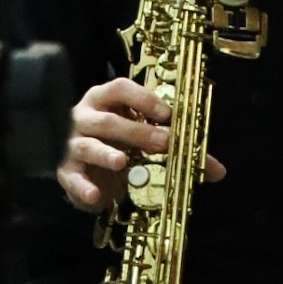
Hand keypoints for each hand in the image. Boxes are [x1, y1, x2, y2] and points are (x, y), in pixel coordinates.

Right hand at [58, 76, 225, 212]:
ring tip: (122, 162)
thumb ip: (178, 151)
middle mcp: (85, 116)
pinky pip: (71, 177)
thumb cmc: (116, 143)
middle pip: (108, 119)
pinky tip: (96, 195)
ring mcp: (72, 143)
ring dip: (106, 153)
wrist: (82, 166)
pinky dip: (82, 187)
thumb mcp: (144, 141)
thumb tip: (218, 170)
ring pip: (87, 144)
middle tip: (162, 144)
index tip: (167, 114)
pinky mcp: (65, 170)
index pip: (121, 88)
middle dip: (136, 131)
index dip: (144, 98)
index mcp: (106, 100)